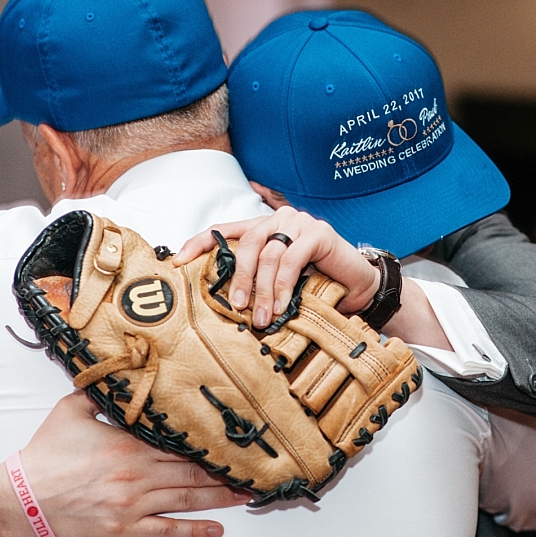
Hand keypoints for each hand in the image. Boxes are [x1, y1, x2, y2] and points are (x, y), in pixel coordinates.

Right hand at [0, 391, 245, 536]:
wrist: (20, 501)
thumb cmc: (44, 457)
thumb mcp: (70, 411)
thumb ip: (98, 391)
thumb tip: (115, 367)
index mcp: (129, 444)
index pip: (180, 441)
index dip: (210, 441)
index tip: (235, 437)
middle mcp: (137, 474)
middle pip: (192, 470)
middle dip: (225, 469)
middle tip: (253, 466)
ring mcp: (133, 504)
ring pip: (187, 498)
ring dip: (221, 496)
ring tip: (246, 492)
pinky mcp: (125, 529)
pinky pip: (167, 529)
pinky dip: (194, 530)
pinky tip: (216, 528)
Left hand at [175, 207, 380, 328]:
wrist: (357, 287)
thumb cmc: (316, 286)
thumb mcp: (278, 284)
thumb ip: (256, 281)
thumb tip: (223, 301)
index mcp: (265, 228)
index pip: (225, 230)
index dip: (200, 243)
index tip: (178, 261)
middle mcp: (280, 219)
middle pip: (248, 243)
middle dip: (240, 277)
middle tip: (238, 306)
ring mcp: (301, 223)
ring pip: (270, 254)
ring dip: (263, 289)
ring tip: (262, 317)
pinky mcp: (319, 232)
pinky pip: (292, 259)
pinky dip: (284, 285)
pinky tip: (282, 305)